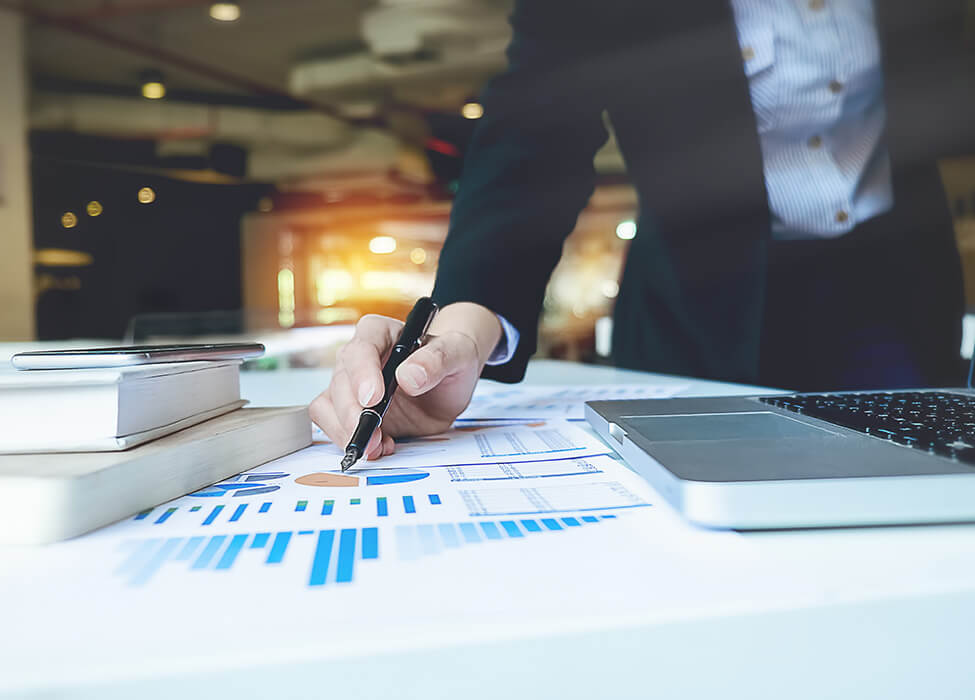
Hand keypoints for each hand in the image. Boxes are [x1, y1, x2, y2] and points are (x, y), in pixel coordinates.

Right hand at [310, 302, 502, 459]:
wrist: (450, 385)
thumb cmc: (452, 360)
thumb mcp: (458, 353)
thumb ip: (438, 359)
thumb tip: (409, 376)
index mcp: (380, 332)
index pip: (361, 348)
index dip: (363, 373)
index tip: (373, 398)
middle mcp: (358, 357)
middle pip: (340, 381)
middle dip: (353, 413)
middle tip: (373, 436)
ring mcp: (351, 386)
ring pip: (328, 406)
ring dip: (346, 430)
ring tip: (376, 446)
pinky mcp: (351, 412)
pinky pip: (335, 426)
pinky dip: (349, 440)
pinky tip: (379, 447)